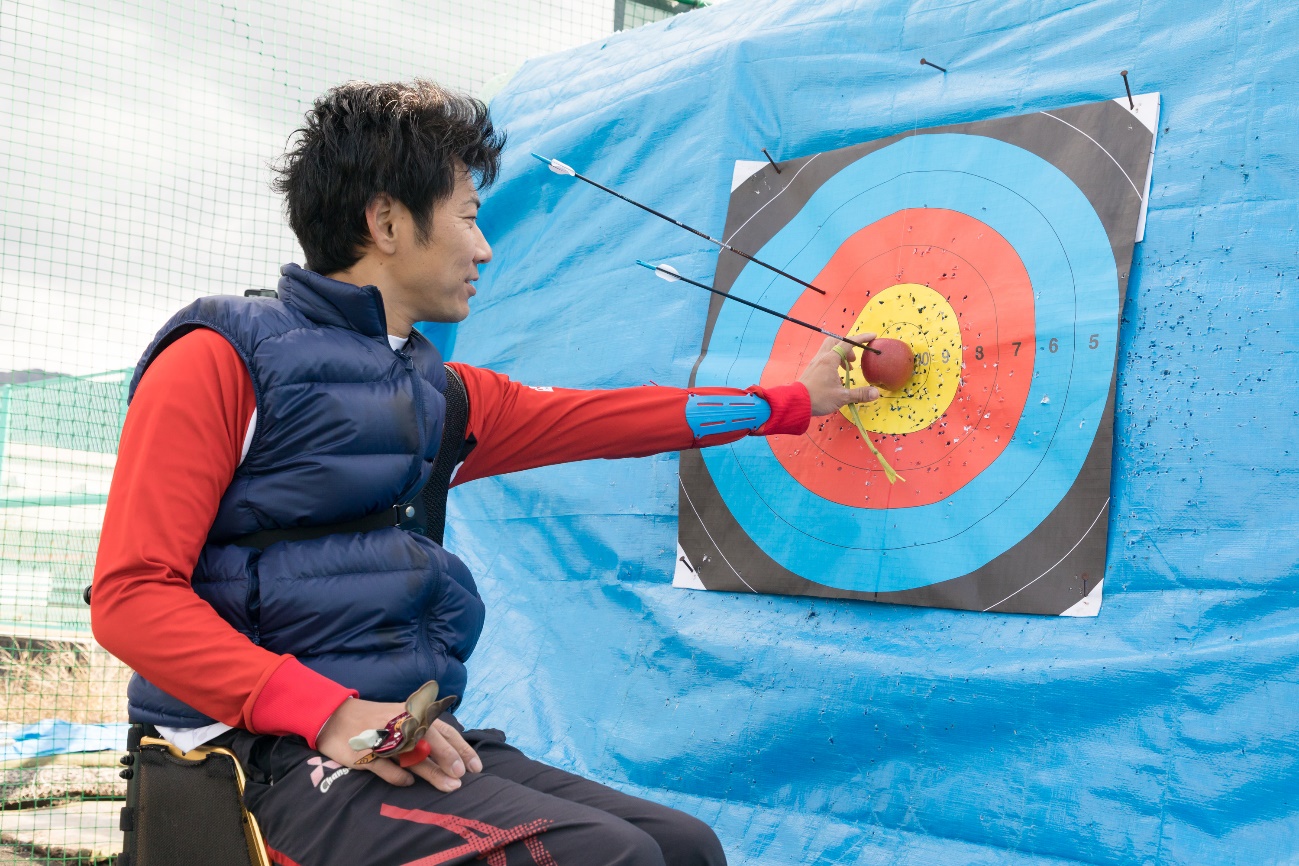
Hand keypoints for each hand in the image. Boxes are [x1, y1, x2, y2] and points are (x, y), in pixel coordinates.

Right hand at [316, 698, 481, 790]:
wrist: (334, 717)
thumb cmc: (376, 720)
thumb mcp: (402, 718)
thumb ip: (426, 731)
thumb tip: (453, 754)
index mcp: (413, 714)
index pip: (444, 730)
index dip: (461, 748)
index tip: (475, 766)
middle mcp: (401, 724)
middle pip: (431, 740)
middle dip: (449, 758)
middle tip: (463, 777)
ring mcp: (383, 739)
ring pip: (413, 756)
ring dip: (433, 773)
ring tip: (449, 787)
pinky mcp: (365, 753)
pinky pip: (386, 767)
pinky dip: (399, 777)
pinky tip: (409, 784)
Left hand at [799, 335, 880, 415]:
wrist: (796, 403)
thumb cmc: (819, 398)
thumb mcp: (841, 397)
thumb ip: (859, 394)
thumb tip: (876, 393)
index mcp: (830, 360)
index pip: (848, 343)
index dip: (861, 338)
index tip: (872, 336)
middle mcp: (822, 357)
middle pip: (836, 341)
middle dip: (848, 347)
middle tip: (854, 360)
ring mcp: (815, 362)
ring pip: (829, 349)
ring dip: (841, 355)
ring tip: (848, 369)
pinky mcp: (812, 369)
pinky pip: (825, 358)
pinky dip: (834, 361)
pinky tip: (837, 376)